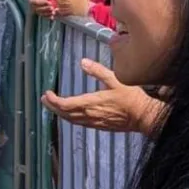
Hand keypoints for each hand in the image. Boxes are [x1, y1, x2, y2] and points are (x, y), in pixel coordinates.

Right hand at [28, 0, 53, 17]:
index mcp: (32, 1)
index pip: (36, 2)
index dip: (43, 3)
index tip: (49, 2)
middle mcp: (33, 7)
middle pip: (39, 9)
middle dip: (46, 9)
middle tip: (52, 8)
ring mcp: (37, 12)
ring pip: (42, 14)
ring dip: (48, 13)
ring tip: (53, 11)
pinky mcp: (41, 14)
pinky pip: (44, 17)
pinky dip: (48, 17)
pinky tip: (52, 17)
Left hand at [41, 59, 162, 134]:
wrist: (144, 116)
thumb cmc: (132, 98)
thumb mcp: (116, 79)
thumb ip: (98, 71)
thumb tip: (83, 62)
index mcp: (91, 103)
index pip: (65, 104)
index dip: (53, 100)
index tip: (47, 93)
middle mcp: (89, 115)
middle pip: (65, 114)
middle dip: (52, 107)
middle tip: (45, 99)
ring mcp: (94, 122)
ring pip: (71, 120)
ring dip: (60, 113)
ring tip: (53, 106)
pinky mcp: (100, 126)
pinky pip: (80, 123)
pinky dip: (71, 118)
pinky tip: (71, 114)